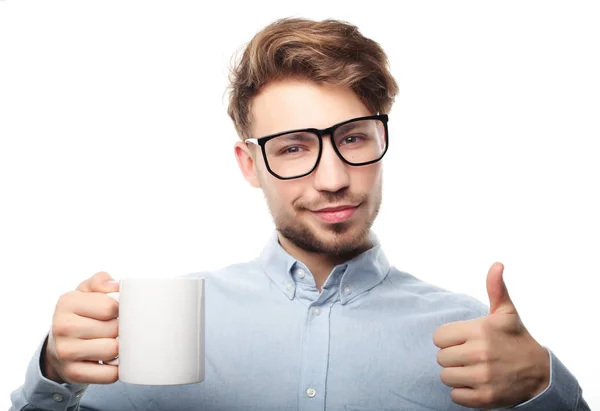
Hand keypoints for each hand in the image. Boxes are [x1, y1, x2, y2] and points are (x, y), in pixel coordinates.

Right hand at [44, 272, 119, 383]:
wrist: (58, 346)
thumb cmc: (80, 314)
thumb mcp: (86, 291)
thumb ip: (101, 281)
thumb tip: (117, 286)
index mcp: (67, 302)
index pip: (111, 307)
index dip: (121, 310)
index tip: (117, 312)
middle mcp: (62, 326)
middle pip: (114, 329)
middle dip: (121, 329)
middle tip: (116, 329)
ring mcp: (65, 352)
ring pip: (113, 350)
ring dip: (120, 349)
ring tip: (113, 342)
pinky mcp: (73, 374)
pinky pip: (109, 375)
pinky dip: (116, 369)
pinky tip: (112, 361)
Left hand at [433, 263, 549, 408]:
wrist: (540, 374)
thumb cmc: (515, 339)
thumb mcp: (506, 312)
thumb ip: (496, 288)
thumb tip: (497, 264)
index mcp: (480, 330)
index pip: (438, 337)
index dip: (448, 340)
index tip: (462, 341)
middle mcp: (481, 353)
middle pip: (441, 358)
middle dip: (452, 357)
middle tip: (469, 356)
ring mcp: (483, 377)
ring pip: (445, 377)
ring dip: (456, 375)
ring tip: (472, 370)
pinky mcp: (485, 398)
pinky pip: (455, 396)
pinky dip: (462, 392)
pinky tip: (476, 384)